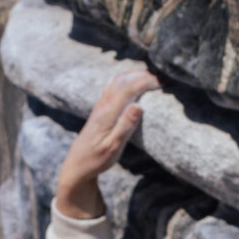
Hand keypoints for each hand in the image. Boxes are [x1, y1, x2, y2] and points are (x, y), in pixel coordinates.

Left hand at [53, 70, 157, 219]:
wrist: (77, 164)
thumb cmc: (96, 160)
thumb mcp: (113, 148)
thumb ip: (125, 126)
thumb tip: (138, 106)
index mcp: (107, 114)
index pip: (127, 89)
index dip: (145, 81)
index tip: (161, 81)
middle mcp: (102, 106)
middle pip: (122, 80)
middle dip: (142, 75)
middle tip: (161, 77)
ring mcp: (99, 106)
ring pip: (116, 80)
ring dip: (133, 75)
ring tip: (151, 76)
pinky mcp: (99, 108)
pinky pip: (112, 86)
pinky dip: (125, 79)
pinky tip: (133, 82)